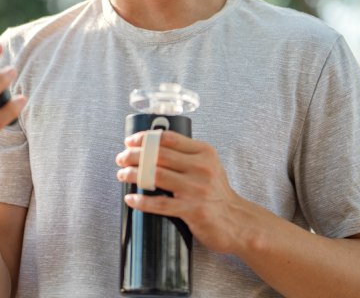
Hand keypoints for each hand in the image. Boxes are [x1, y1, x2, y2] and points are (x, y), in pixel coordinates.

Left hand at [115, 131, 256, 254]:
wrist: (238, 221)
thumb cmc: (217, 193)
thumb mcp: (209, 166)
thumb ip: (187, 156)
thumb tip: (152, 149)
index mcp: (204, 152)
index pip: (169, 138)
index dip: (145, 138)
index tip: (130, 142)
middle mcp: (201, 168)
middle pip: (158, 155)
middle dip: (134, 155)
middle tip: (121, 158)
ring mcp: (196, 189)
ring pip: (155, 175)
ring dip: (133, 174)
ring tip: (122, 174)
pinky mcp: (192, 210)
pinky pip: (160, 204)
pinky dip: (142, 201)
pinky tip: (131, 199)